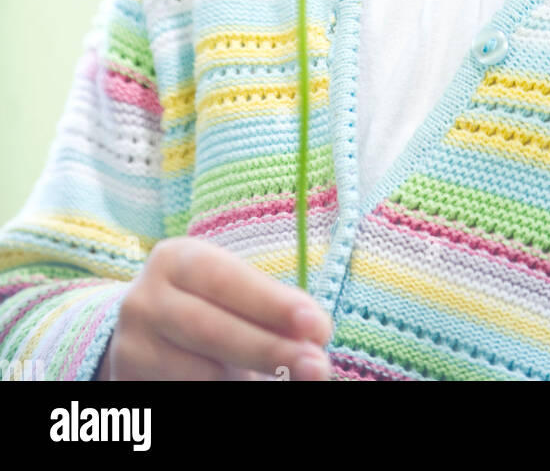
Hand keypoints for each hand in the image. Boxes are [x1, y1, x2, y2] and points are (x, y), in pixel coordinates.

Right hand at [94, 236, 332, 380]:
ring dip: (248, 382)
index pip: (226, 280)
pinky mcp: (130, 381)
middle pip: (210, 329)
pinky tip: (247, 387)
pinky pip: (185, 392)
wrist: (147, 335)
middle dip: (269, 350)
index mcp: (175, 259)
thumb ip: (271, 308)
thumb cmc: (209, 305)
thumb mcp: (235, 293)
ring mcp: (131, 344)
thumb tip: (315, 336)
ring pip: (199, 373)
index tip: (318, 327)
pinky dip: (223, 392)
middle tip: (317, 368)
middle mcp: (145, 298)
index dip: (272, 304)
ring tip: (283, 380)